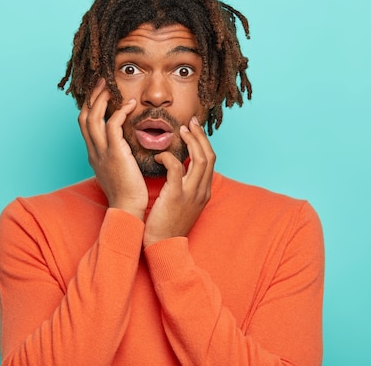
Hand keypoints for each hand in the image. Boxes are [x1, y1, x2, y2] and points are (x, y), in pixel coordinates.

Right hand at [78, 79, 147, 219]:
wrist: (127, 208)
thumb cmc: (127, 193)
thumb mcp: (117, 171)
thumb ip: (117, 156)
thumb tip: (124, 146)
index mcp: (93, 154)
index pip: (85, 124)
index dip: (90, 106)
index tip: (99, 92)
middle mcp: (93, 151)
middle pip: (84, 116)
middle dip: (92, 96)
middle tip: (102, 81)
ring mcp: (101, 151)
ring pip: (93, 117)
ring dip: (101, 98)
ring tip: (111, 85)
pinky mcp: (114, 153)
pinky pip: (112, 124)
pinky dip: (119, 111)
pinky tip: (130, 104)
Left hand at [143, 116, 215, 246]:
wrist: (163, 246)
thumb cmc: (167, 224)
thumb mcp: (182, 204)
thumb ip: (184, 186)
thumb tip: (179, 169)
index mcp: (204, 192)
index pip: (211, 161)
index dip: (204, 142)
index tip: (194, 129)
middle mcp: (202, 191)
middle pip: (210, 156)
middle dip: (201, 136)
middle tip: (190, 123)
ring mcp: (191, 193)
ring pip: (200, 159)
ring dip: (191, 141)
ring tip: (180, 131)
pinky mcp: (176, 195)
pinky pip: (177, 168)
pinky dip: (169, 157)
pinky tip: (159, 155)